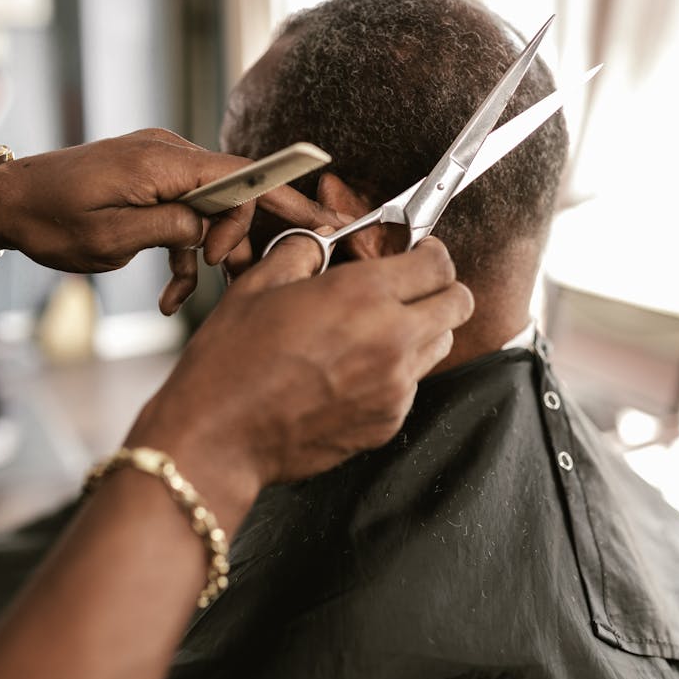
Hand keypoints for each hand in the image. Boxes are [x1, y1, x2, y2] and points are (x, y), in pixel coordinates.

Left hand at [0, 129, 342, 313]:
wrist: (10, 202)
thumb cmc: (53, 219)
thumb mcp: (115, 237)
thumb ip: (173, 229)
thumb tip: (212, 229)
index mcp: (166, 161)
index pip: (244, 174)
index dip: (286, 198)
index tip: (317, 226)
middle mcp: (171, 154)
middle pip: (235, 192)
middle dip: (241, 239)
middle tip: (234, 278)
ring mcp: (161, 166)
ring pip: (211, 208)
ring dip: (208, 253)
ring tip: (187, 292)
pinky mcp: (151, 181)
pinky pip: (185, 214)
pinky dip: (183, 251)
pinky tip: (169, 291)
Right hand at [126, 236, 473, 520]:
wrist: (219, 435)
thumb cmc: (231, 360)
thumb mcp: (259, 285)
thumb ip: (303, 251)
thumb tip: (322, 242)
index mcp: (363, 295)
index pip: (438, 262)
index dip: (431, 251)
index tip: (418, 252)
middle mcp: (391, 340)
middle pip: (459, 303)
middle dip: (441, 289)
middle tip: (411, 288)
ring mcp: (395, 387)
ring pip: (440, 345)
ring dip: (421, 330)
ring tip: (375, 331)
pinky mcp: (388, 423)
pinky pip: (411, 388)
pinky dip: (393, 374)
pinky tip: (350, 373)